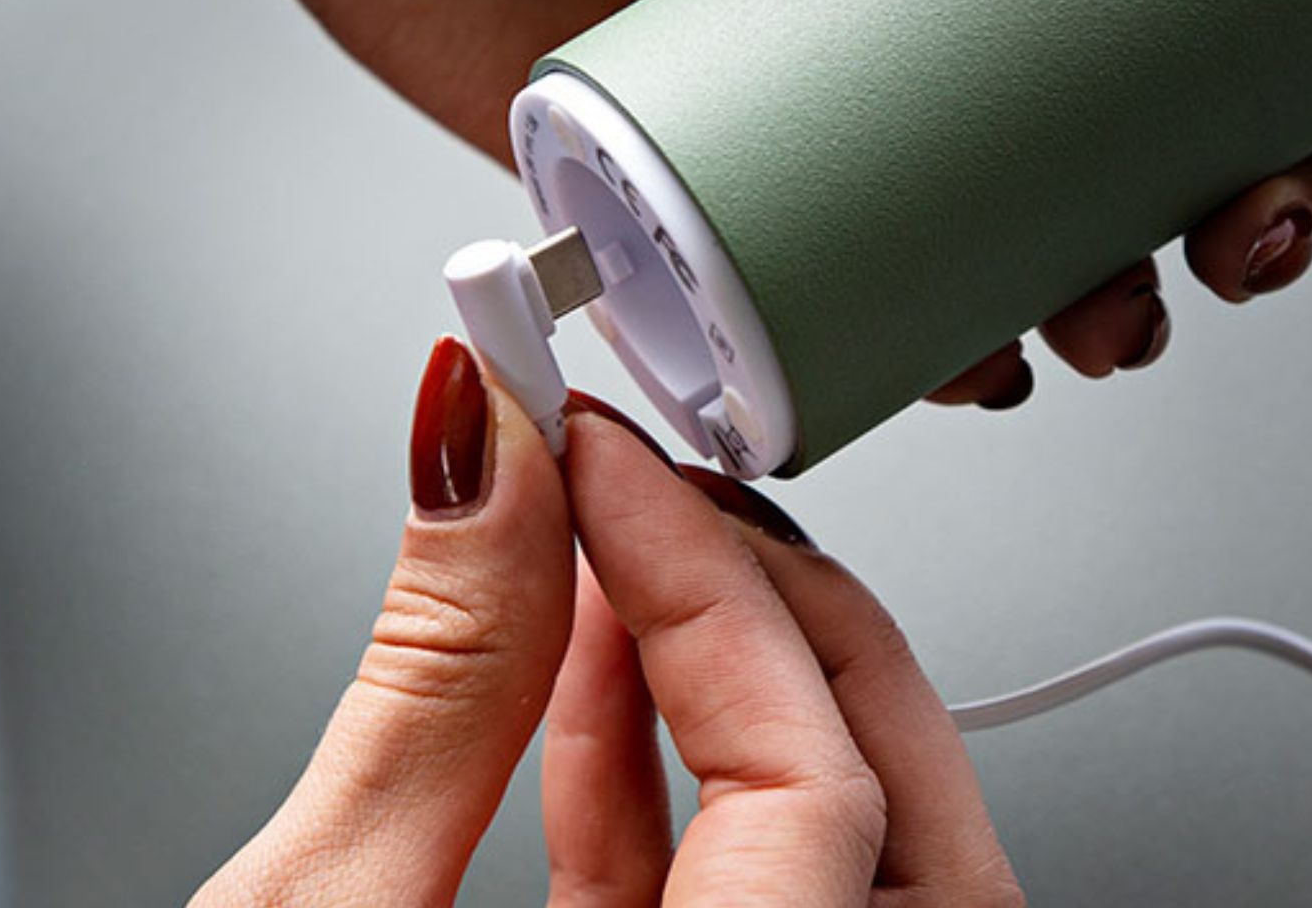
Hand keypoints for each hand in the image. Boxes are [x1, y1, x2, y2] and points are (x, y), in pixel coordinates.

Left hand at [0, 0, 1311, 402]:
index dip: (1296, 29)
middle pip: (1106, 100)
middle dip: (1221, 181)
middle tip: (1261, 229)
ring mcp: (782, 65)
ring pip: (984, 205)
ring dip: (1084, 278)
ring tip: (1112, 314)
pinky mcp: (664, 146)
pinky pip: (812, 267)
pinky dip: (900, 331)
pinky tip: (958, 359)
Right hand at [191, 340, 1022, 906]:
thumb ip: (422, 694)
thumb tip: (473, 454)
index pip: (812, 772)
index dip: (704, 574)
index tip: (594, 448)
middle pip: (888, 795)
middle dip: (769, 602)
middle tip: (649, 485)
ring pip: (832, 835)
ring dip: (720, 669)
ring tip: (606, 544)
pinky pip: (739, 889)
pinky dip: (666, 772)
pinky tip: (581, 674)